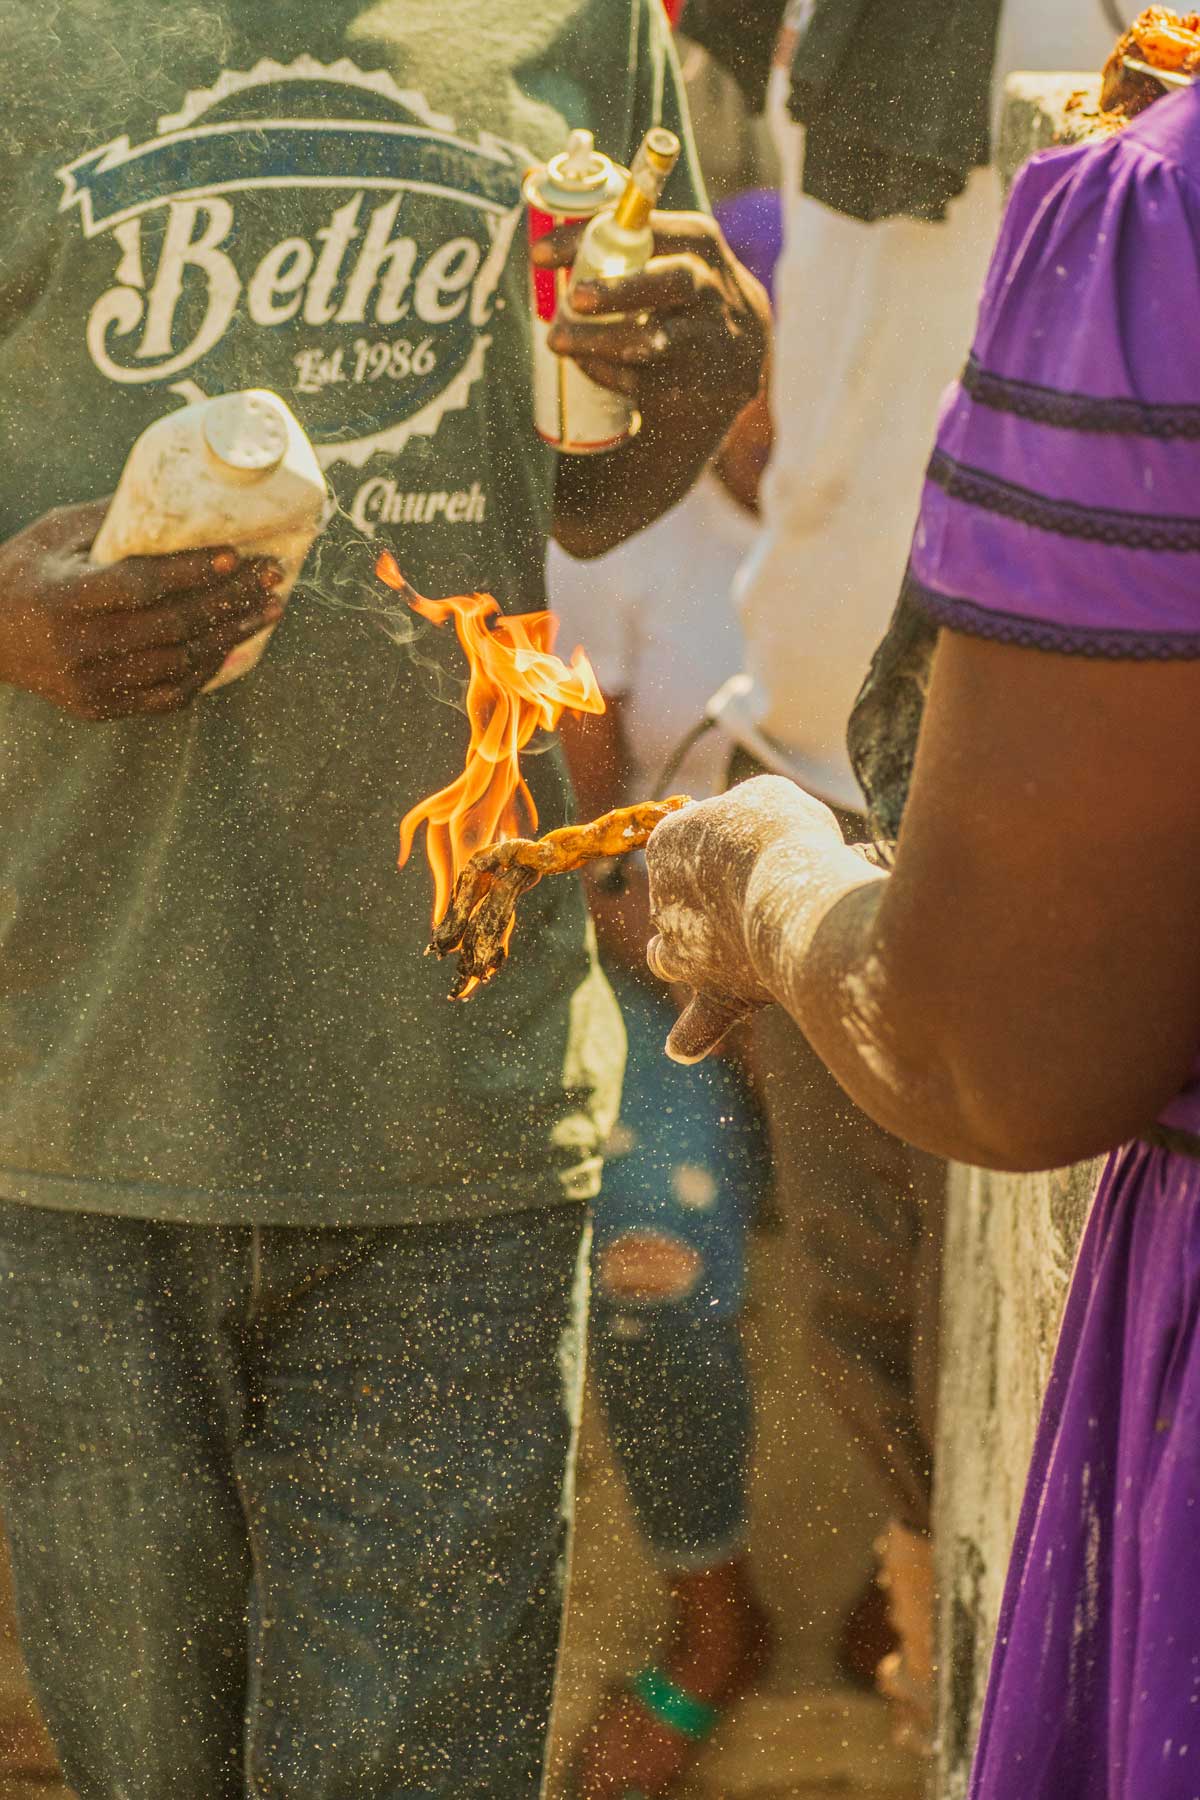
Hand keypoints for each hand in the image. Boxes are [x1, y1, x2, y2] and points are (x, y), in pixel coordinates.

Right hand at [0, 499, 285, 720]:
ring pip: (177, 664)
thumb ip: (112, 520)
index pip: (140, 586)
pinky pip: (167, 696)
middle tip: (270, 579)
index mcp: (62, 596)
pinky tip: (233, 648)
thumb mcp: (56, 534)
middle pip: (171, 626)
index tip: (236, 553)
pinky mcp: (100, 707)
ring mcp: (90, 683)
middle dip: (229, 601)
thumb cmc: (25, 571)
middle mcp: (77, 645)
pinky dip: (204, 672)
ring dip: (229, 636)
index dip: (192, 572)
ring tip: (267, 611)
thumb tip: (180, 496)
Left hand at [534, 211, 768, 439]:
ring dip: (597, 340)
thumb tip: (542, 228)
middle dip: (618, 289)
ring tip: (557, 339)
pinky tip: (587, 362)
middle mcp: (715, 290)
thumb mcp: (674, 261)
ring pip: (653, 340)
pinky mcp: (699, 387)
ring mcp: (711, 342)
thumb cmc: (686, 302)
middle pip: (674, 280)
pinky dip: (608, 371)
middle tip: (572, 299)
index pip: (650, 229)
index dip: (594, 236)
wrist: (739, 367)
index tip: (540, 254)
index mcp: (701, 246)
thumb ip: (625, 244)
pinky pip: (644, 380)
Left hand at [645, 777, 848, 1061]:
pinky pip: (696, 1024)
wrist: (787, 888)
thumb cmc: (783, 835)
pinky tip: (683, 1048)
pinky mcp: (717, 994)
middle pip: (672, 901)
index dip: (728, 844)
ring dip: (688, 957)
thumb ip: (750, 819)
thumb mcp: (766, 800)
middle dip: (703, 898)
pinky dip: (692, 1035)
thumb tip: (752, 837)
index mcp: (666, 844)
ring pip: (669, 958)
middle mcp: (662, 901)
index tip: (768, 843)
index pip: (685, 844)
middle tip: (754, 893)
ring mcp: (682, 952)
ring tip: (729, 954)